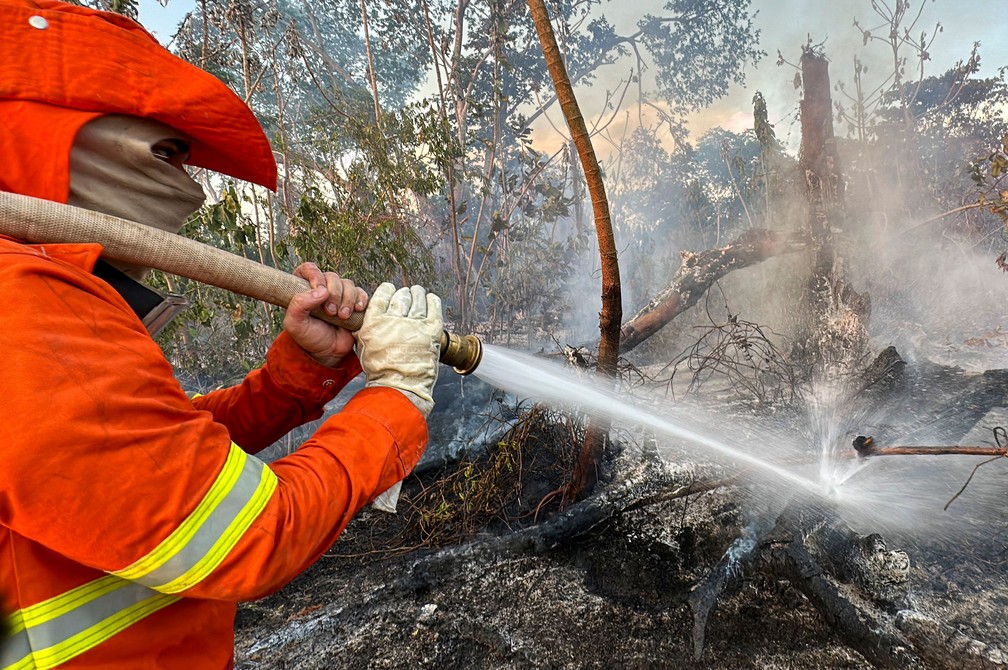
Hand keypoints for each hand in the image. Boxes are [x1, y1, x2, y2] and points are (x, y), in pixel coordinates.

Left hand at [283, 262, 367, 367]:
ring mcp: (339, 294)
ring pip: (348, 284)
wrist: (328, 352)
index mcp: (303, 288)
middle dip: (334, 294)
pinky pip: (361, 292)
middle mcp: (322, 288)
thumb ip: (299, 304)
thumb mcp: (294, 324)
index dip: (316, 275)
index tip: (320, 289)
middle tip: (330, 312)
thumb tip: (321, 291)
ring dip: (347, 300)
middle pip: (332, 276)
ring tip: (342, 317)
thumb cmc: (309, 337)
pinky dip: (360, 300)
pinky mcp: (353, 301)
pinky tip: (356, 310)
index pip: (309, 269)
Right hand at [355, 283, 442, 415]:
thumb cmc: (381, 371)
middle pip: (401, 296)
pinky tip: (431, 299)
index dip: (387, 290)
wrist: (400, 386)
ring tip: (418, 293)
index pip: (382, 295)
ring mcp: (415, 325)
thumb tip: (372, 315)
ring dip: (418, 294)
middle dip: (404, 294)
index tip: (390, 289)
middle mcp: (394, 320)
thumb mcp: (365, 345)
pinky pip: (434, 308)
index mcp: (375, 322)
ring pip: (417, 299)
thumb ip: (368, 327)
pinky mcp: (432, 331)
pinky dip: (433, 301)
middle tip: (406, 294)